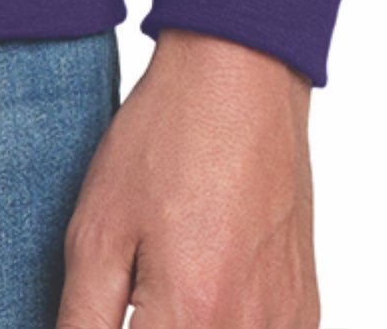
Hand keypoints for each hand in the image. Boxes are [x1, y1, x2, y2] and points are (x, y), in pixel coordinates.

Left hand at [58, 29, 318, 328]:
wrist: (240, 81)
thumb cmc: (167, 140)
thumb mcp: (97, 229)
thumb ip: (82, 319)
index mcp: (191, 315)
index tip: (106, 311)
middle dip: (147, 325)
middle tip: (131, 295)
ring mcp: (285, 324)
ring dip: (186, 324)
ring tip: (162, 287)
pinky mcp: (304, 312)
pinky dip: (224, 325)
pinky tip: (202, 291)